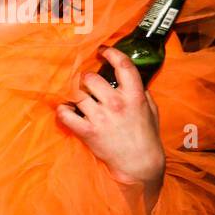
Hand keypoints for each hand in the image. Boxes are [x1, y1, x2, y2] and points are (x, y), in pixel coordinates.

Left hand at [56, 48, 165, 203]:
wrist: (139, 163)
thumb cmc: (146, 136)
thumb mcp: (151, 109)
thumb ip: (140, 92)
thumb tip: (129, 77)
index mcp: (134, 95)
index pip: (123, 65)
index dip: (111, 53)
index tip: (103, 50)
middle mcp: (116, 103)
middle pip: (91, 79)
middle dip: (86, 79)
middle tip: (87, 84)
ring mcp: (100, 118)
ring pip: (77, 95)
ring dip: (75, 94)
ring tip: (77, 98)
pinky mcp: (88, 132)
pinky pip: (66, 115)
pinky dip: (63, 111)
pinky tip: (66, 110)